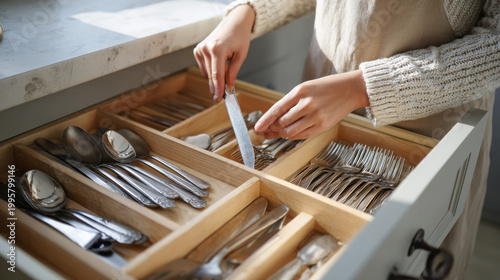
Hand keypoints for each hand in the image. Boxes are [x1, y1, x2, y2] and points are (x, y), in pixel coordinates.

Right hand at [193, 5, 254, 100]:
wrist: (234, 23)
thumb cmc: (239, 36)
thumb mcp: (241, 55)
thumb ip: (233, 72)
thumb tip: (229, 86)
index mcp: (217, 49)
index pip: (217, 75)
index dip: (219, 89)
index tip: (219, 99)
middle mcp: (206, 48)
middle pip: (211, 76)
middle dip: (216, 87)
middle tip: (220, 97)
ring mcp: (200, 49)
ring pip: (207, 73)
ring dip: (214, 78)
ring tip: (225, 73)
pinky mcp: (198, 50)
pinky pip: (204, 68)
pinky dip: (210, 71)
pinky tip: (218, 65)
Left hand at [254, 70, 368, 138]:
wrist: (351, 89)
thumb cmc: (326, 88)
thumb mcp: (305, 88)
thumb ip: (290, 102)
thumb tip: (274, 119)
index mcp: (300, 92)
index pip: (276, 109)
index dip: (264, 121)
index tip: (256, 128)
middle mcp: (307, 105)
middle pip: (281, 123)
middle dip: (271, 129)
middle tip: (266, 132)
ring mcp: (315, 117)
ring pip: (290, 132)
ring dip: (281, 134)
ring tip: (276, 133)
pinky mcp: (323, 126)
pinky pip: (302, 135)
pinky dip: (293, 136)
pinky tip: (289, 133)